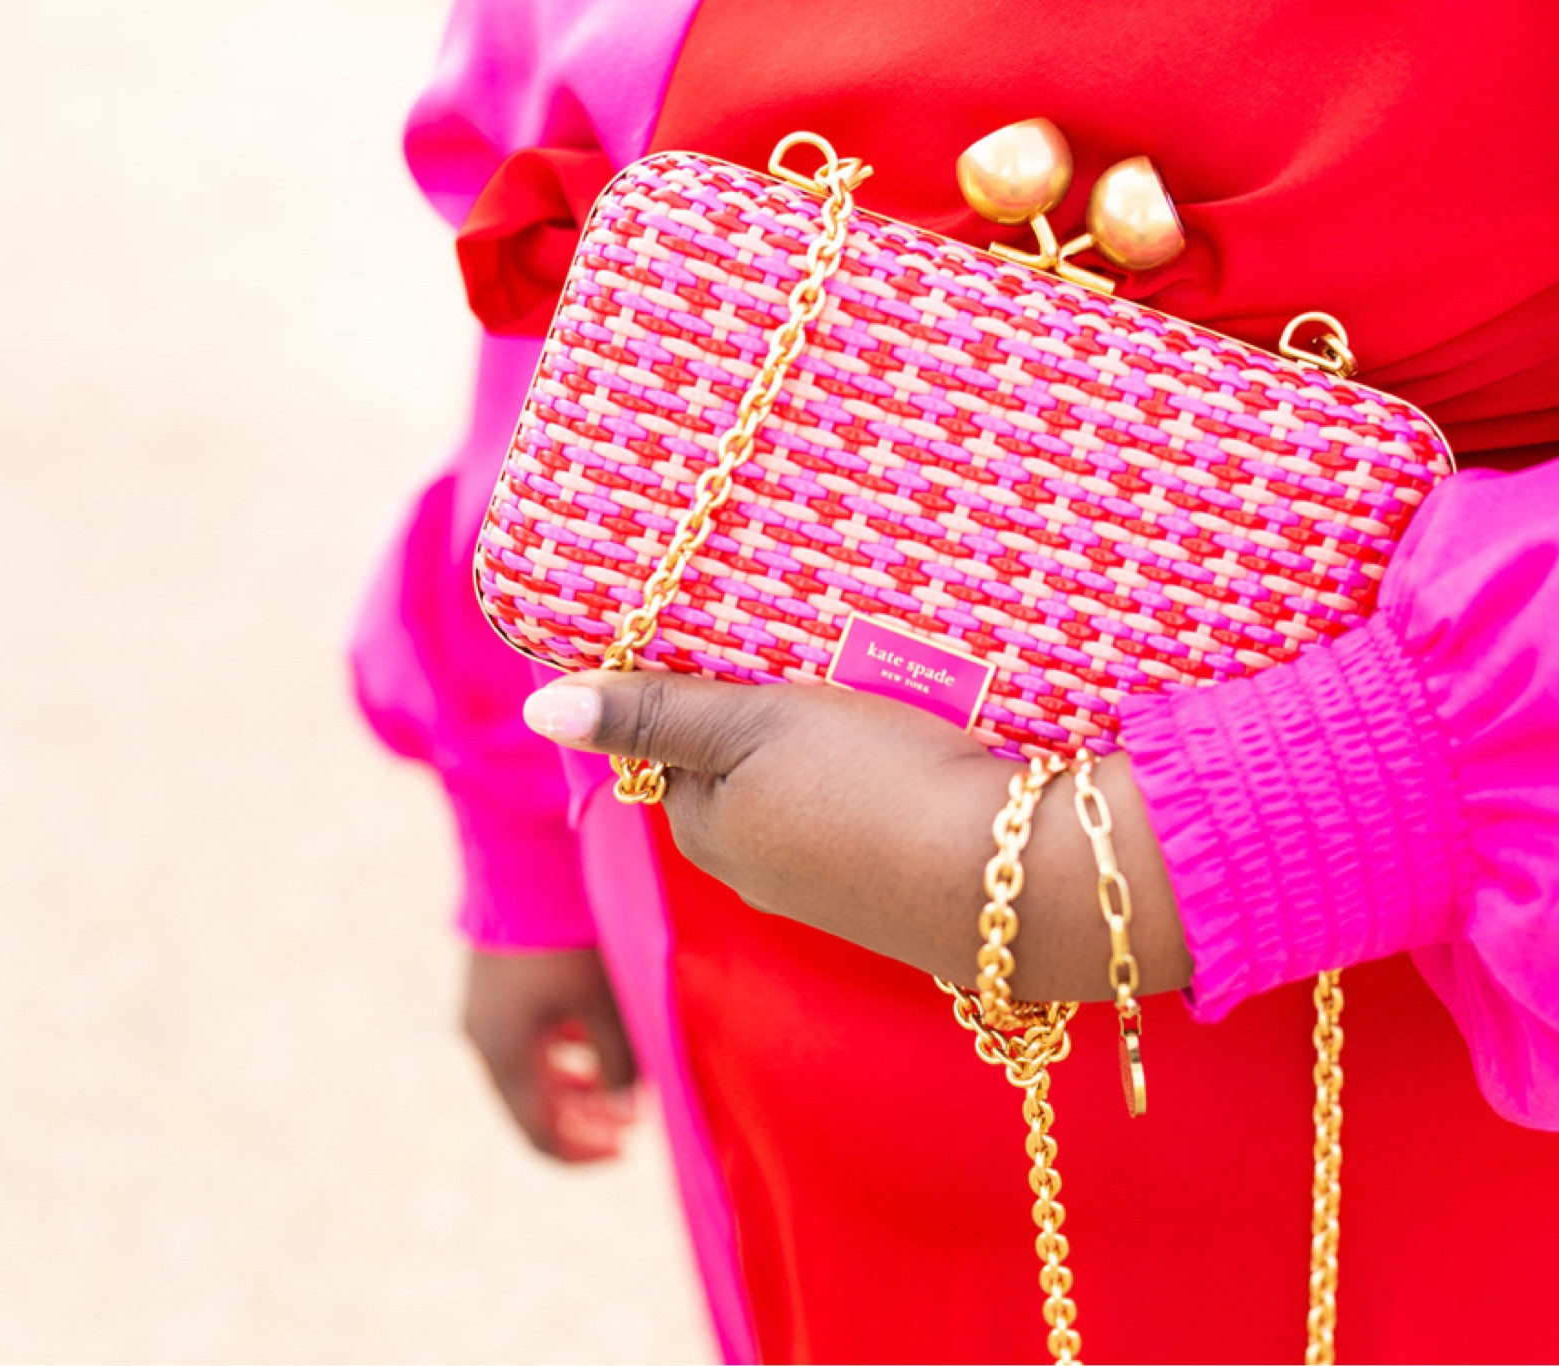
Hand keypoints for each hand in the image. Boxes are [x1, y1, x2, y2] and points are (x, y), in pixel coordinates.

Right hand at [461, 947, 637, 1161]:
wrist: (521, 858)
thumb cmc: (568, 933)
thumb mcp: (605, 999)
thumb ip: (620, 1060)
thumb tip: (629, 1106)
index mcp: (504, 1054)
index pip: (541, 1134)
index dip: (584, 1152)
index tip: (628, 1149)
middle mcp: (483, 1040)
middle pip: (532, 1108)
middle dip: (585, 1121)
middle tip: (632, 1121)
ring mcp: (482, 1012)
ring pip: (529, 1074)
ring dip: (575, 1087)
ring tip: (621, 1085)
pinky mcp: (491, 987)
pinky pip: (524, 1041)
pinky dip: (561, 1054)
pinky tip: (595, 1040)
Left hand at [521, 673, 1189, 1001]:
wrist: (1018, 878)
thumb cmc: (874, 785)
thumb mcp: (757, 726)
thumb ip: (657, 715)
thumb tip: (541, 707)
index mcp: (708, 830)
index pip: (672, 750)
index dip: (700, 687)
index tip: (740, 636)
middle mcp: (758, 873)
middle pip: (742, 772)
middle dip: (770, 715)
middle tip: (816, 648)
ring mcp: (832, 892)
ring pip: (809, 796)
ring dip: (832, 746)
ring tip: (876, 687)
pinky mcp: (899, 895)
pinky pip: (869, 820)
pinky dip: (883, 781)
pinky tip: (922, 746)